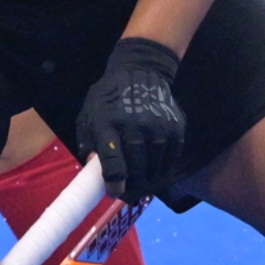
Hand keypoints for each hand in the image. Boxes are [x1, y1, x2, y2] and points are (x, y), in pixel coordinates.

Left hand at [76, 37, 185, 199]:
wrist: (140, 71)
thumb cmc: (109, 100)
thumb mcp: (89, 117)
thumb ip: (89, 144)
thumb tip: (94, 172)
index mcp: (108, 125)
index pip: (113, 162)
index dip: (114, 183)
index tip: (114, 192)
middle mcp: (135, 127)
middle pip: (137, 169)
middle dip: (132, 184)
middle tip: (128, 188)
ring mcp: (158, 127)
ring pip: (155, 167)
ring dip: (148, 177)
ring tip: (142, 177)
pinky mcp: (175, 127)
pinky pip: (171, 159)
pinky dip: (163, 166)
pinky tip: (155, 165)